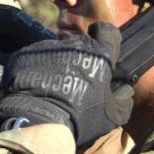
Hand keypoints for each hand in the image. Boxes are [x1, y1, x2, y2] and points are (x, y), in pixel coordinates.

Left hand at [0, 22, 121, 145]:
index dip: (105, 37)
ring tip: (54, 85)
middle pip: (81, 43)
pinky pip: (36, 57)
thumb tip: (125, 89)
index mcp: (100, 56)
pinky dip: (38, 67)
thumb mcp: (112, 115)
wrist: (39, 121)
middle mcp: (75, 45)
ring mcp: (49, 47)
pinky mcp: (28, 53)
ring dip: (58, 62)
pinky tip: (37, 86)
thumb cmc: (80, 118)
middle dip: (81, 56)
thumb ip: (123, 98)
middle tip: (76, 79)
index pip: (107, 32)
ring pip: (57, 50)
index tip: (101, 45)